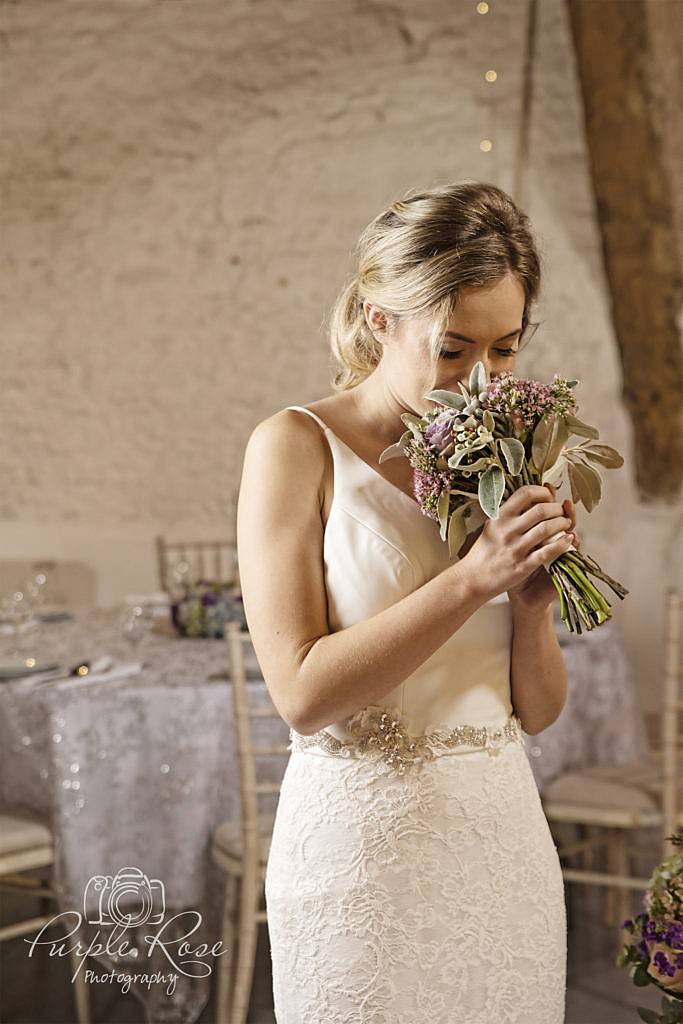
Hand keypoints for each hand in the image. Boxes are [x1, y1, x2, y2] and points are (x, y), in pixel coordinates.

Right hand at [460, 483, 575, 602]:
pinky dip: (562, 544)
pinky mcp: (523, 565)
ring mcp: (515, 548)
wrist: (473, 579)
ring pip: (547, 529)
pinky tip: (568, 539)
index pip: (525, 494)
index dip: (543, 492)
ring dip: (562, 524)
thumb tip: (534, 495)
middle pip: (541, 510)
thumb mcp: (492, 526)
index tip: (549, 496)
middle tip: (561, 512)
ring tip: (566, 524)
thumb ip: (511, 513)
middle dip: (557, 509)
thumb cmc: (484, 551)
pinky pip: (547, 552)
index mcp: (500, 517)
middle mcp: (507, 530)